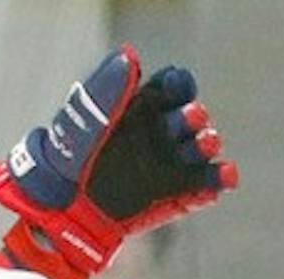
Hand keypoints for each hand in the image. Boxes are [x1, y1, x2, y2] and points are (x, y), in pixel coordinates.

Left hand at [0, 45, 238, 274]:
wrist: (59, 215)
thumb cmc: (66, 164)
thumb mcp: (83, 123)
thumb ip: (106, 91)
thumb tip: (130, 57)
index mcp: (139, 111)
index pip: (170, 89)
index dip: (178, 85)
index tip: (177, 87)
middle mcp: (157, 135)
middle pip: (187, 119)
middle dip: (193, 118)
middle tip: (192, 119)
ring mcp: (166, 167)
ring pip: (198, 151)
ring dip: (207, 145)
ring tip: (207, 145)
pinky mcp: (171, 198)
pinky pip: (200, 189)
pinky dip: (216, 183)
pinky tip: (224, 179)